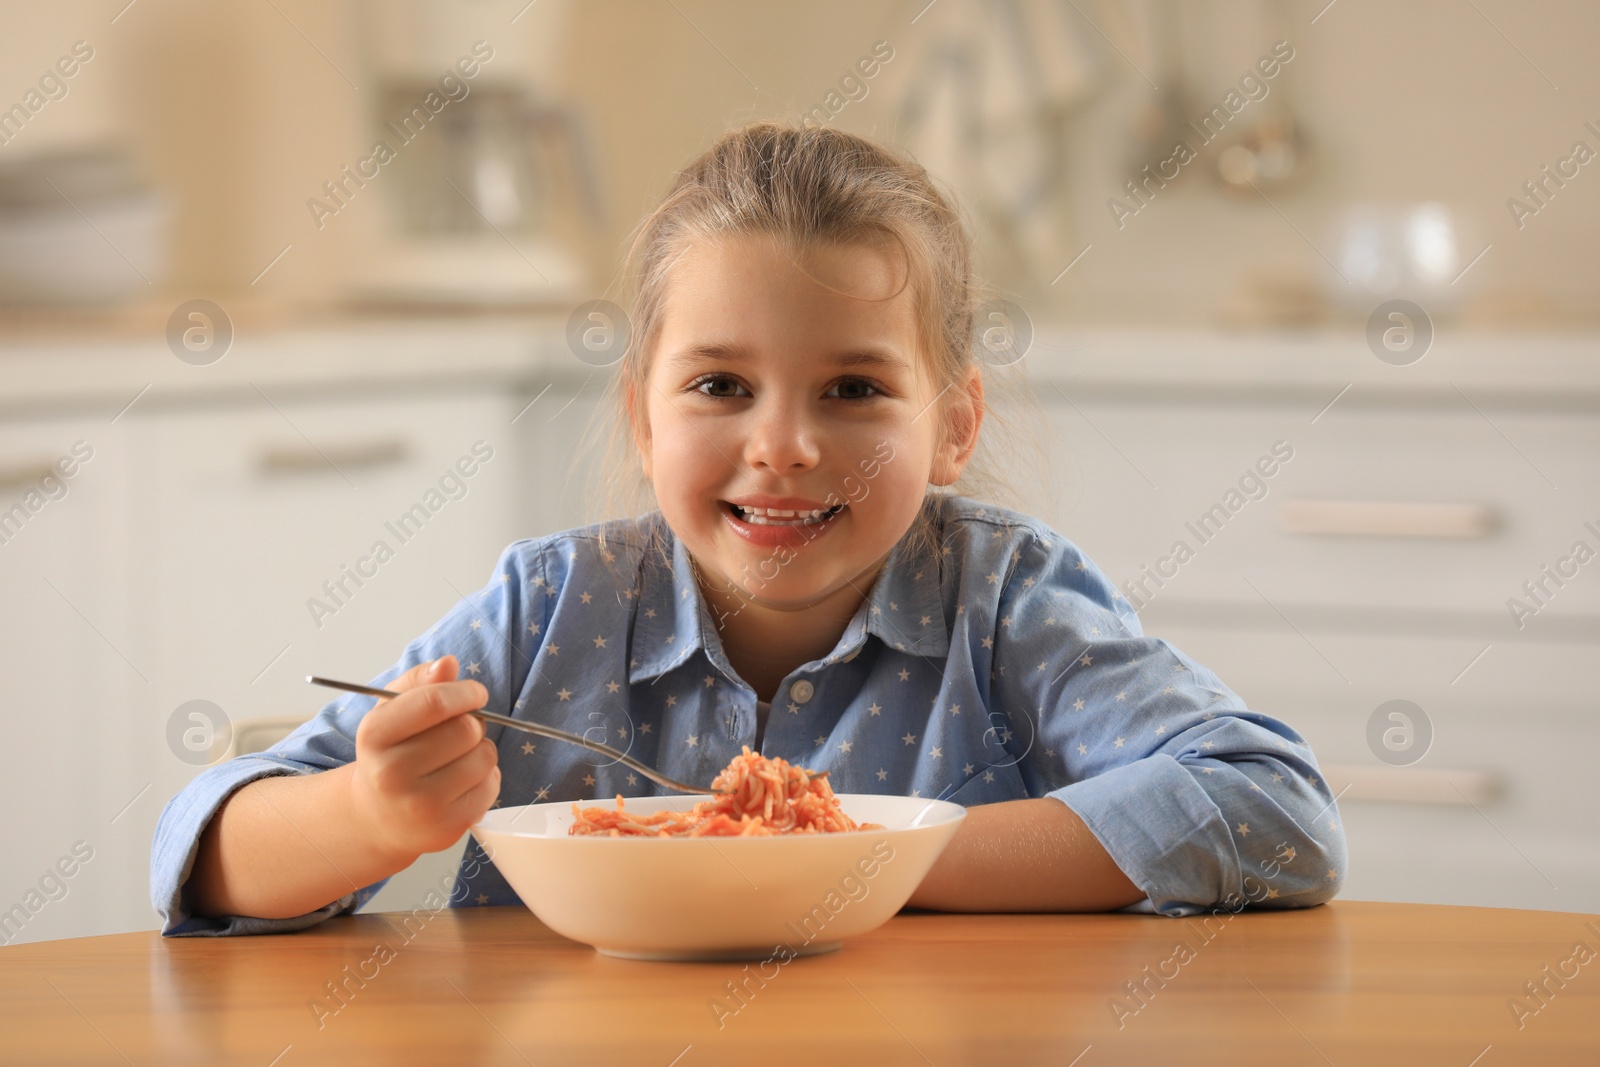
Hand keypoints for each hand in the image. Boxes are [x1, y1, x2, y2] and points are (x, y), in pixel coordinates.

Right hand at [348, 654, 500, 859]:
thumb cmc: (391, 753)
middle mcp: (391, 774)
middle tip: (460, 730)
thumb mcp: (392, 711)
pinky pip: (492, 786)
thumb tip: (448, 664)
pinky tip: (462, 781)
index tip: (476, 693)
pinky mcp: (446, 828)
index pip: (433, 703)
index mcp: (374, 735)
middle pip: (466, 730)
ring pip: (484, 757)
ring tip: (458, 757)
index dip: (465, 693)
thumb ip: (419, 681)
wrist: (379, 816)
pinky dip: (486, 777)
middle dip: (473, 723)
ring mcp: (420, 806)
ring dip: (480, 750)